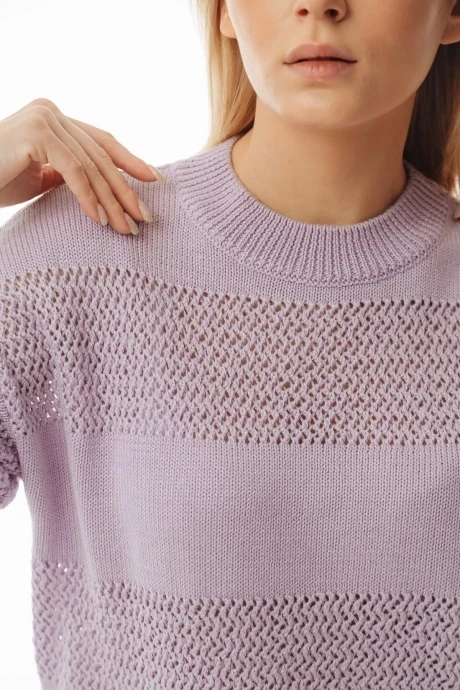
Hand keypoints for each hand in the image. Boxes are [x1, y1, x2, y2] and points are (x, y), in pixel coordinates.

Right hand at [0, 97, 163, 234]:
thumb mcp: (42, 177)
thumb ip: (71, 173)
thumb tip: (107, 189)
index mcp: (55, 118)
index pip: (101, 141)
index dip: (131, 161)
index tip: (156, 182)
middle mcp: (52, 111)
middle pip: (101, 155)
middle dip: (126, 190)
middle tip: (146, 218)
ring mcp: (44, 117)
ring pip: (92, 165)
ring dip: (112, 200)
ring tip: (128, 228)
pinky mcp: (36, 132)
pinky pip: (73, 170)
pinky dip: (89, 197)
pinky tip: (101, 219)